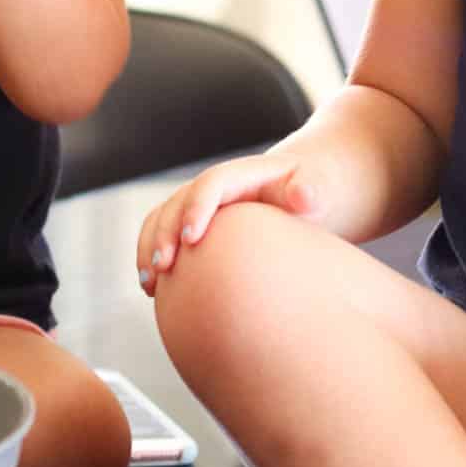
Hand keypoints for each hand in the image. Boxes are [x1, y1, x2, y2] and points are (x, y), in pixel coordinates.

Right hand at [133, 150, 324, 296]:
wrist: (301, 193)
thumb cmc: (311, 194)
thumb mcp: (316, 188)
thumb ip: (310, 190)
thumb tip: (304, 196)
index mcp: (240, 176)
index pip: (210, 183)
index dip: (197, 207)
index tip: (192, 238)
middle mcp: (212, 188)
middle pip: (178, 201)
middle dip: (166, 232)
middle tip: (164, 265)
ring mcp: (199, 206)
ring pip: (162, 218)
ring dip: (150, 247)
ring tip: (149, 282)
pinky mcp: (194, 225)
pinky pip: (163, 236)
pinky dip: (151, 258)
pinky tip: (152, 290)